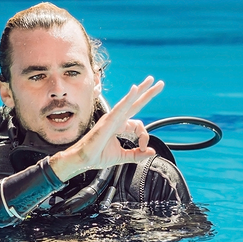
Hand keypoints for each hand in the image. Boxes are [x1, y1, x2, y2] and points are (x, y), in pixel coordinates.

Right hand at [49, 76, 164, 181]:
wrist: (83, 160)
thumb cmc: (96, 156)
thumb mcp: (122, 157)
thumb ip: (137, 155)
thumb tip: (150, 151)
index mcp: (119, 126)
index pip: (138, 125)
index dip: (144, 136)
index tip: (143, 147)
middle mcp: (116, 119)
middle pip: (135, 103)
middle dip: (147, 93)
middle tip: (159, 83)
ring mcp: (112, 118)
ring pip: (129, 101)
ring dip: (141, 90)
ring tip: (152, 81)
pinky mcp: (108, 121)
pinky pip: (120, 107)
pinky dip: (128, 98)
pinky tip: (135, 89)